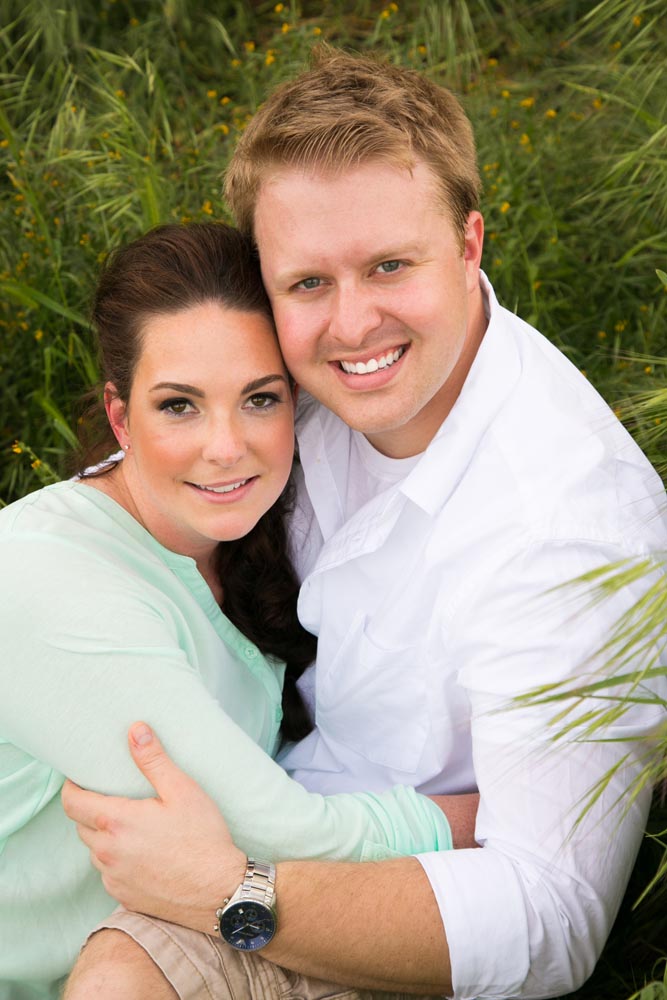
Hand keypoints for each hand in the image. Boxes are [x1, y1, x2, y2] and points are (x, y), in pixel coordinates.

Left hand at [61, 722, 246, 932]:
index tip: (80, 778)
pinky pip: (109, 872)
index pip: (72, 803)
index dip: (71, 788)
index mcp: (116, 823)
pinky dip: (117, 858)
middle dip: (90, 809)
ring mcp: (114, 878)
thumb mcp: (182, 790)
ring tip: (130, 824)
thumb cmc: (203, 838)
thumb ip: (153, 760)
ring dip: (103, 835)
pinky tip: (142, 852)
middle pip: (81, 826)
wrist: (219, 891)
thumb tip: (135, 730)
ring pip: (95, 850)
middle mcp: (107, 852)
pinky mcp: (123, 896)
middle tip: (112, 797)